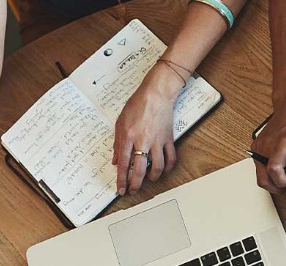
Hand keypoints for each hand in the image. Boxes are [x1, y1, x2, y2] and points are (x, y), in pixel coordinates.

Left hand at [112, 64, 183, 194]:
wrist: (156, 94)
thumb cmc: (137, 105)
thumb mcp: (120, 122)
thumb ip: (117, 143)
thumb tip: (116, 160)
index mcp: (128, 136)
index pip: (123, 164)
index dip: (121, 179)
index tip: (120, 189)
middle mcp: (142, 141)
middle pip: (138, 170)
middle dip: (135, 184)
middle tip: (133, 191)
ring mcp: (157, 141)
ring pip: (156, 167)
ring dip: (152, 178)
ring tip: (148, 180)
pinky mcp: (168, 139)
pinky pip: (170, 158)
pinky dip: (167, 167)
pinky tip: (163, 170)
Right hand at [251, 107, 285, 192]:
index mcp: (281, 144)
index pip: (274, 169)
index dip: (282, 181)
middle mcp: (266, 146)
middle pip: (263, 178)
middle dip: (275, 187)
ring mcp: (259, 147)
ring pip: (259, 175)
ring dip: (272, 180)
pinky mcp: (256, 148)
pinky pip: (258, 167)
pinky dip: (267, 172)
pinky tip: (280, 168)